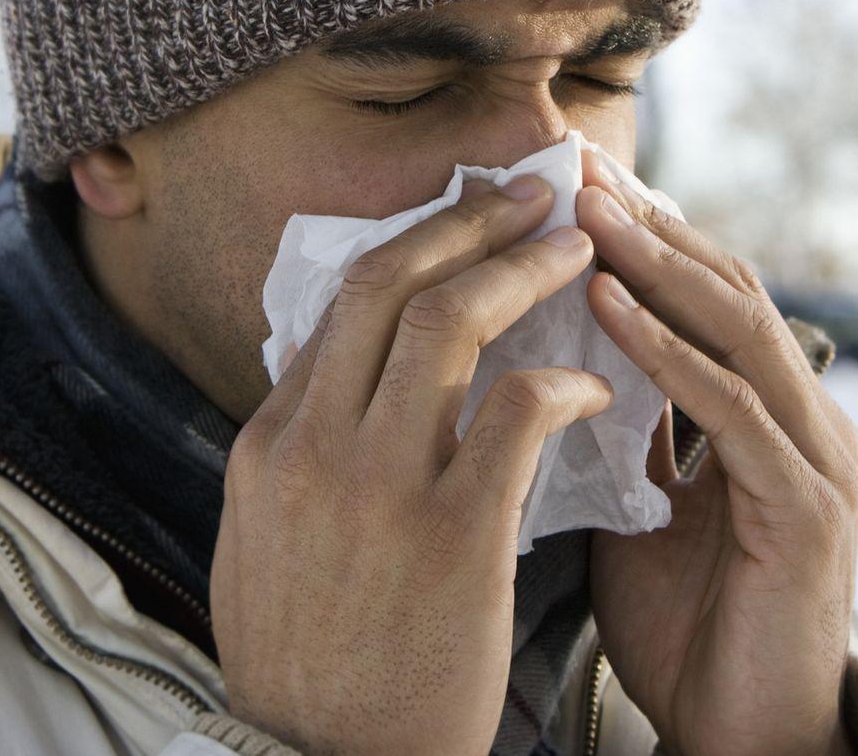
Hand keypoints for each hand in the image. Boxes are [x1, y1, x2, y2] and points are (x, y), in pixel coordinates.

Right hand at [212, 176, 613, 754]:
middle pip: (387, 284)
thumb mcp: (263, 547)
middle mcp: (312, 449)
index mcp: (267, 446)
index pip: (337, 307)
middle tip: (528, 192)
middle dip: (465, 221)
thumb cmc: (309, 665)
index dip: (411, 247)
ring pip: (450, 323)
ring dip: (522, 268)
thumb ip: (296, 458)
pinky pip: (521, 410)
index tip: (463, 220)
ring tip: (577, 247)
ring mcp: (379, 488)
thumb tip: (330, 381)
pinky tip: (594, 385)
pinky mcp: (455, 536)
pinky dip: (564, 377)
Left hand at [576, 156, 857, 755]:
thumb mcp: (637, 507)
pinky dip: (666, 351)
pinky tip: (605, 306)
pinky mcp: (807, 511)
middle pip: (727, 288)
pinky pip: (731, 411)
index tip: (566, 180)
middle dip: (648, 224)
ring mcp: (816, 461)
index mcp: (767, 415)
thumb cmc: (688, 630)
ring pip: (737, 329)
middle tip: (576, 165)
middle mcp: (804, 421)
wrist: (739, 739)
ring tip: (586, 211)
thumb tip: (543, 356)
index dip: (642, 233)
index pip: (704, 295)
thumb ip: (616, 429)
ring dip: (655, 264)